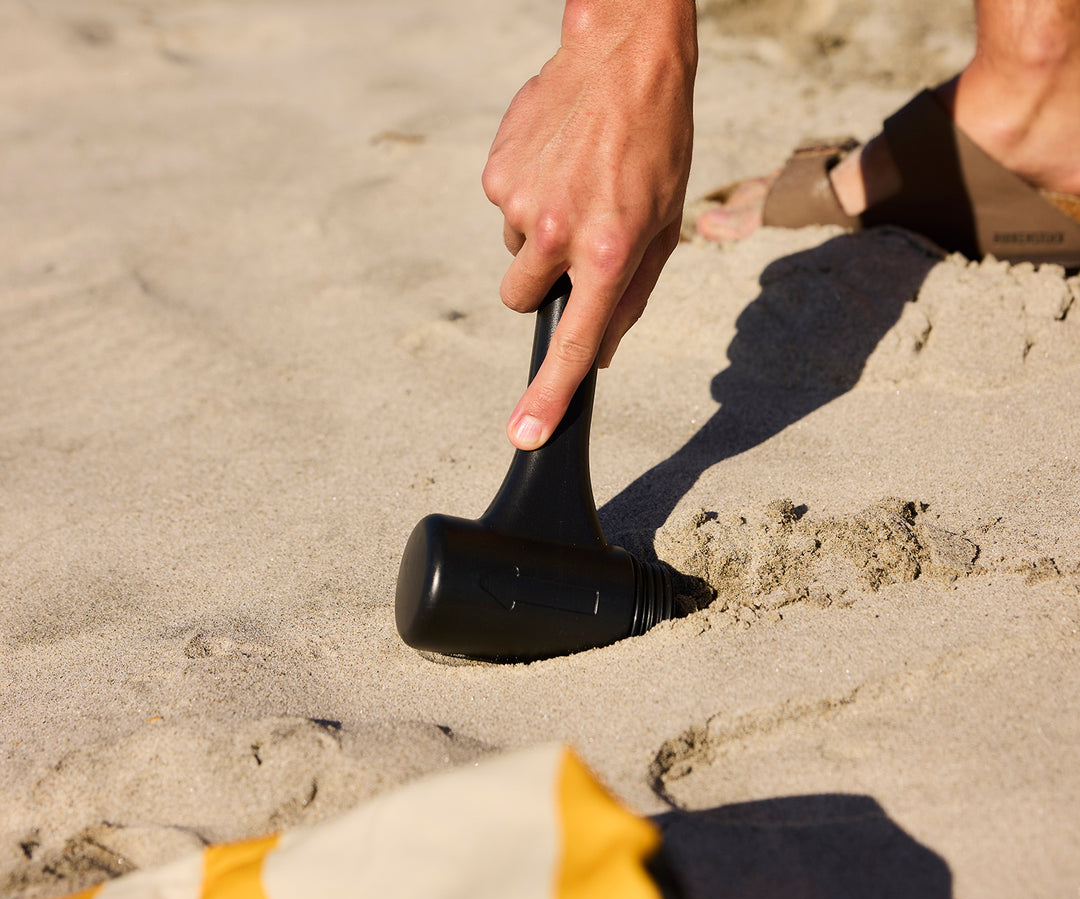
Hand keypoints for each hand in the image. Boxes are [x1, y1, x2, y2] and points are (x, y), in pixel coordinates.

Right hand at [482, 0, 696, 448]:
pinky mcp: (496, 174)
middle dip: (545, 283)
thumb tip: (599, 353)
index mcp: (610, 251)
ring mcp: (520, 202)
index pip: (572, 343)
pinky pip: (504, 212)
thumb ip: (632, 296)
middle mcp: (558, 232)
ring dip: (539, 235)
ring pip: (515, 254)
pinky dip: (526, 198)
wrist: (624, 56)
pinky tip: (556, 161)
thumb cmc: (657, 143)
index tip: (525, 435)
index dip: (549, 396)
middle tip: (577, 237)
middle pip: (523, 300)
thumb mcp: (666, 225)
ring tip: (575, 183)